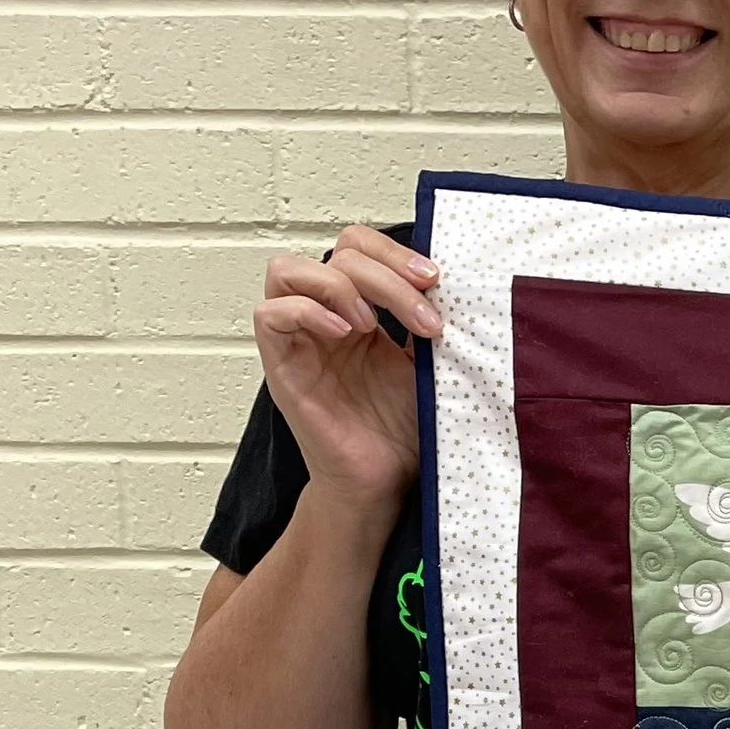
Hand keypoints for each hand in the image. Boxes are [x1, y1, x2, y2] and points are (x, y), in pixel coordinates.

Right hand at [254, 225, 440, 507]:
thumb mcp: (428, 366)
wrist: (384, 482)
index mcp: (360, 310)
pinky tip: (345, 335)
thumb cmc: (404, 431)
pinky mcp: (281, 364)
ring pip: (287, 269)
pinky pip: (269, 313)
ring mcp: (299, 338)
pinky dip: (305, 311)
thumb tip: (459, 288)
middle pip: (337, 253)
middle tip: (423, 313)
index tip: (436, 280)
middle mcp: (327, 316)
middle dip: (385, 273)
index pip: (360, 246)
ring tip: (372, 325)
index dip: (394, 252)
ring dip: (338, 285)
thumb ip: (427, 324)